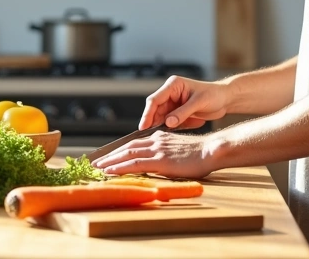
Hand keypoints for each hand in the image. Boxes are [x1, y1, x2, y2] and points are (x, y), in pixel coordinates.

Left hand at [91, 130, 220, 178]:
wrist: (212, 150)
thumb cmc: (201, 154)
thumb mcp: (180, 150)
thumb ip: (167, 153)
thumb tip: (159, 163)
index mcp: (160, 137)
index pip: (135, 143)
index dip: (120, 150)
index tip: (108, 157)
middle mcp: (156, 141)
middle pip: (127, 147)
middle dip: (110, 155)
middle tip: (96, 162)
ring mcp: (157, 150)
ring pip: (127, 154)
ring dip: (110, 161)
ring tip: (97, 168)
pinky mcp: (160, 160)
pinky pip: (135, 163)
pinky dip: (120, 167)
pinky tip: (110, 171)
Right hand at [140, 76, 229, 129]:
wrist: (226, 99)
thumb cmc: (214, 95)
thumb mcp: (199, 103)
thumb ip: (182, 113)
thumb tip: (167, 123)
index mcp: (173, 85)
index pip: (155, 100)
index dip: (147, 114)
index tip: (143, 127)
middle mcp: (171, 93)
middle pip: (155, 110)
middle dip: (153, 122)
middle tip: (151, 136)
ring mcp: (174, 103)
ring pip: (161, 117)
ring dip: (163, 127)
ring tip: (166, 136)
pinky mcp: (178, 112)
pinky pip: (170, 122)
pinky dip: (173, 128)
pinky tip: (180, 131)